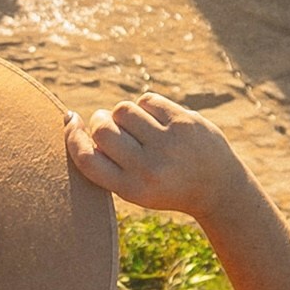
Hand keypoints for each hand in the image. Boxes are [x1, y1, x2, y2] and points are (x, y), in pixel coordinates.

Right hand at [64, 95, 258, 230]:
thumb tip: (70, 119)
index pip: (87, 158)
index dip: (73, 136)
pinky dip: (146, 107)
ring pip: (123, 110)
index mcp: (131, 189)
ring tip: (137, 127)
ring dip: (124, 114)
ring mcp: (169, 144)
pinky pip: (147, 100)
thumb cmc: (165, 186)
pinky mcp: (185, 122)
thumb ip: (105, 161)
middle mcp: (149, 168)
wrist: (218, 188)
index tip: (71, 122)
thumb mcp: (133, 188)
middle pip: (102, 129)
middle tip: (109, 125)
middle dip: (100, 121)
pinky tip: (157, 121)